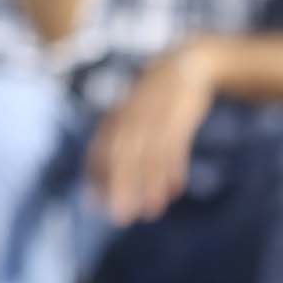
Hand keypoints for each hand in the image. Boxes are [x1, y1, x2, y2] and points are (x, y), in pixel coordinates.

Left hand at [85, 49, 218, 224]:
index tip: (95, 206)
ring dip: (150, 185)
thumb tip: (102, 182)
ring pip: (151, 156)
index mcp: (115, 119)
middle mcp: (132, 118)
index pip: (99, 153)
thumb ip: (117, 145)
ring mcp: (157, 116)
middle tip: (120, 219)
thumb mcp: (130, 116)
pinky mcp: (180, 116)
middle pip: (123, 158)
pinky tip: (173, 189)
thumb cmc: (152, 101)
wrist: (186, 64)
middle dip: (121, 189)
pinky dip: (174, 168)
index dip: (97, 180)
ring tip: (151, 212)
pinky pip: (175, 146)